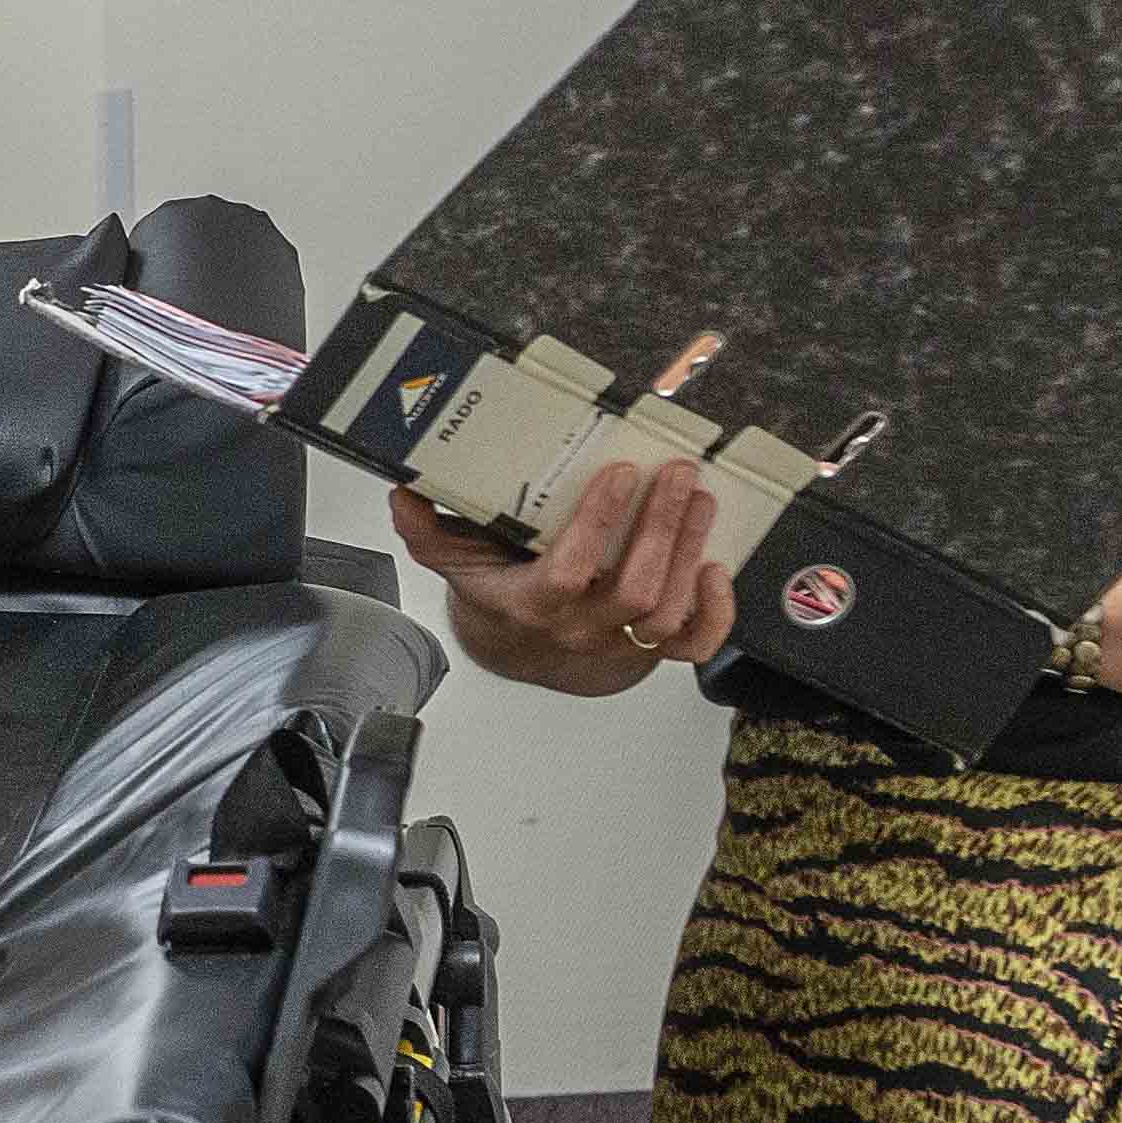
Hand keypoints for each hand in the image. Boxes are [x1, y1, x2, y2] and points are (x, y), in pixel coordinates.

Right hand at [395, 457, 737, 699]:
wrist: (522, 649)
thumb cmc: (498, 592)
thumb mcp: (454, 560)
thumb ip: (427, 530)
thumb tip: (402, 493)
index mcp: (532, 604)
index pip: (569, 571)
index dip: (599, 524)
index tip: (620, 473)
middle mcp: (580, 629)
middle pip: (633, 590)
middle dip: (662, 528)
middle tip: (677, 472)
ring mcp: (619, 643)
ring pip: (666, 611)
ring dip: (689, 551)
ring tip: (700, 499)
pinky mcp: (650, 650)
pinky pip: (693, 645)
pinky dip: (714, 613)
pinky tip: (718, 568)